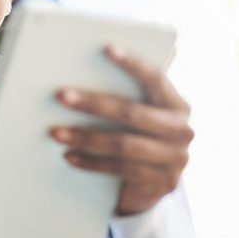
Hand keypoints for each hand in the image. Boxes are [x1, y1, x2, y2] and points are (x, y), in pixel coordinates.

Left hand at [50, 45, 193, 215]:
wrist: (151, 188)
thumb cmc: (136, 138)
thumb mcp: (138, 115)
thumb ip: (127, 92)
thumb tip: (88, 63)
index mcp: (177, 104)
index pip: (156, 78)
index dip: (133, 63)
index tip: (107, 49)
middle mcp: (182, 130)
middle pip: (132, 113)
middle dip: (93, 103)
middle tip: (61, 95)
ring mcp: (175, 160)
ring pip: (123, 144)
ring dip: (85, 137)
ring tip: (56, 132)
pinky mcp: (161, 183)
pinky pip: (120, 169)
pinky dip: (91, 162)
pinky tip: (68, 156)